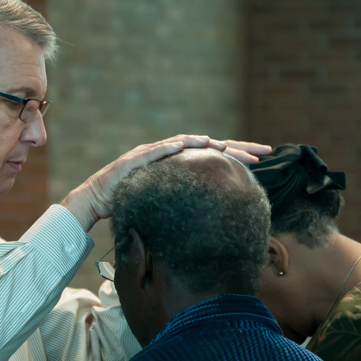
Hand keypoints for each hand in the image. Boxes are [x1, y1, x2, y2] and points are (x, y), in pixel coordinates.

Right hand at [61, 136, 270, 230]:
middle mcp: (168, 154)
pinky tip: (184, 145)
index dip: (237, 156)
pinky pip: (153, 153)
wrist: (96, 200)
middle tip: (264, 151)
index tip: (262, 160)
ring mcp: (150, 154)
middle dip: (236, 147)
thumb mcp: (164, 204)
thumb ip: (183, 203)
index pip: (212, 157)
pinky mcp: (133, 161)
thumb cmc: (130, 203)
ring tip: (225, 145)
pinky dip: (168, 148)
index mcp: (178, 164)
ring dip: (204, 143)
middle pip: (207, 147)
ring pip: (183, 144)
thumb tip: (209, 217)